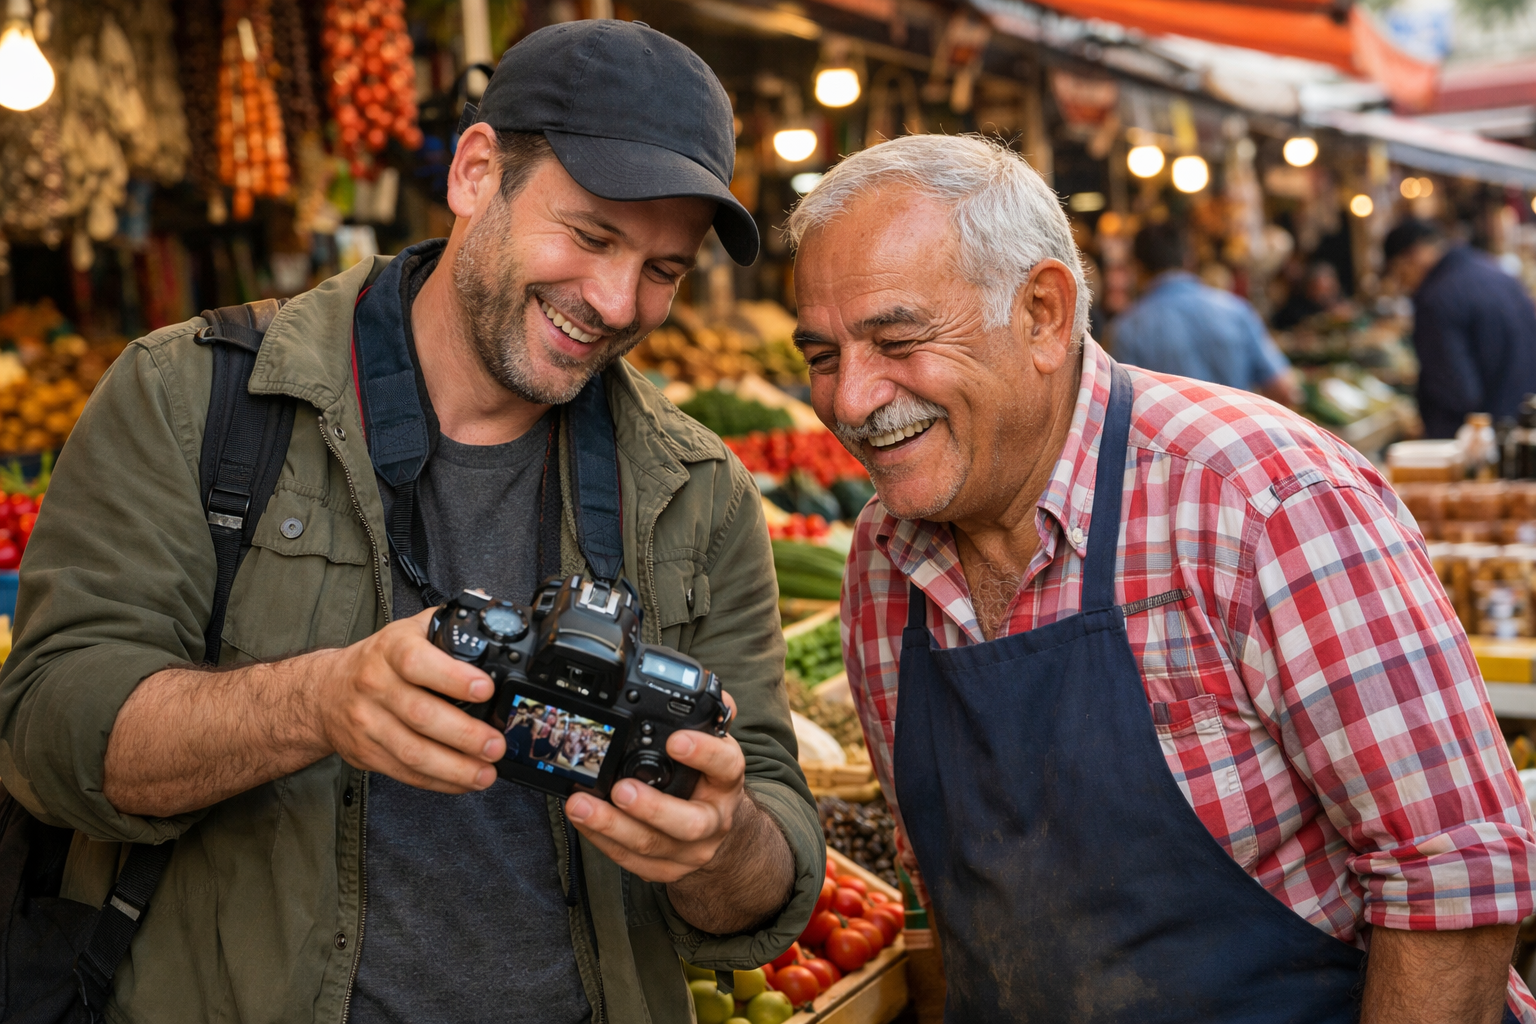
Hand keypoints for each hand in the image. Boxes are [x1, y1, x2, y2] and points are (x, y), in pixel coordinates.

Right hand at [314, 607, 506, 792]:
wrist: (324, 692)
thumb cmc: (380, 660)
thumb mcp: (407, 631)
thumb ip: (446, 620)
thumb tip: (486, 602)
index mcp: (390, 649)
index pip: (418, 662)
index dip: (453, 677)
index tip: (486, 689)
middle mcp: (375, 685)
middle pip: (420, 715)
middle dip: (464, 734)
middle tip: (496, 744)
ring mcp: (367, 723)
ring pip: (412, 751)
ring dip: (454, 767)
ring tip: (486, 773)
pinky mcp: (366, 753)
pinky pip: (405, 772)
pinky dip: (438, 781)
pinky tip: (463, 782)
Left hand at [564, 693, 744, 882]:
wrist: (718, 832)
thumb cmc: (707, 780)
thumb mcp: (716, 747)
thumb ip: (711, 717)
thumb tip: (717, 692)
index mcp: (726, 782)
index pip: (725, 766)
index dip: (703, 754)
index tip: (675, 739)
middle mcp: (714, 820)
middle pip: (689, 822)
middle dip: (652, 807)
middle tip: (621, 789)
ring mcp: (689, 851)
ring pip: (652, 845)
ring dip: (613, 826)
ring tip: (582, 805)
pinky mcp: (663, 870)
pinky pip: (630, 861)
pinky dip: (602, 841)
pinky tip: (582, 821)